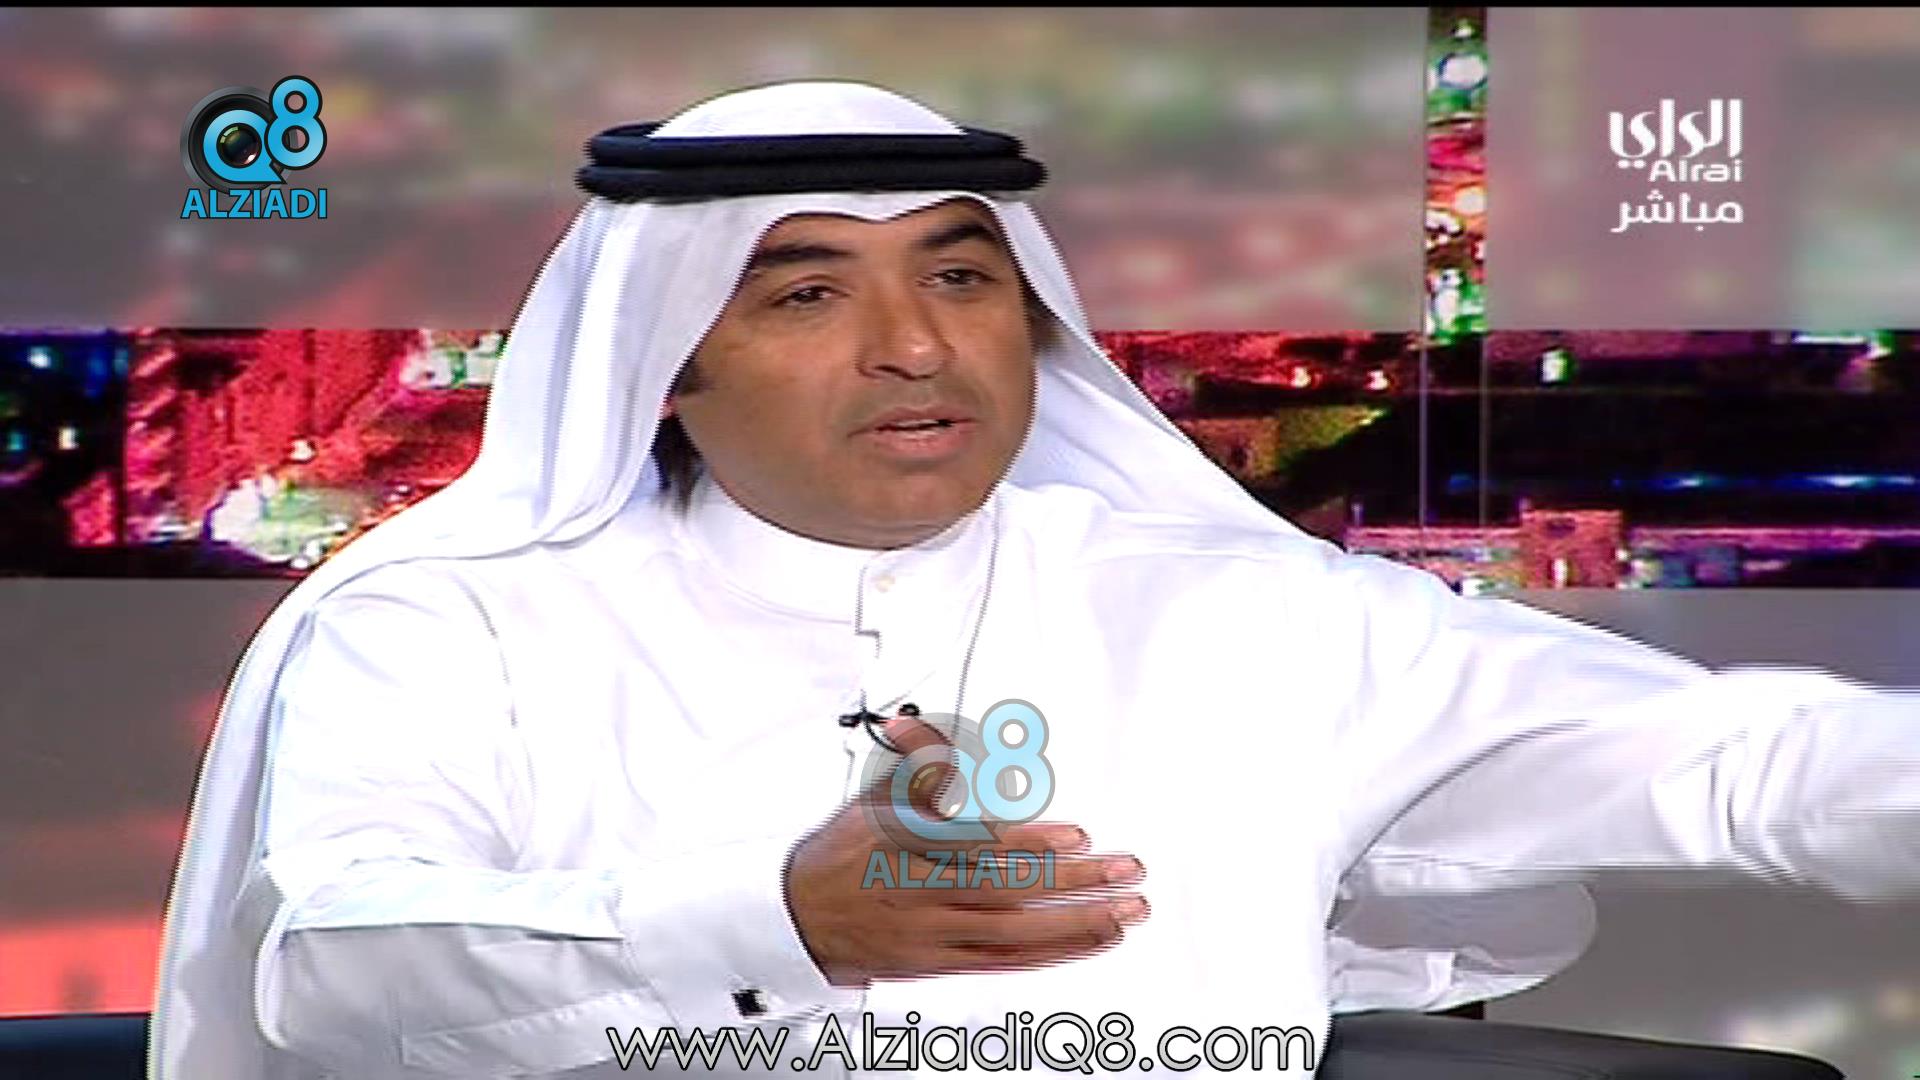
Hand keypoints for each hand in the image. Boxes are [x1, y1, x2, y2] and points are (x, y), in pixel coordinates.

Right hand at [783, 711, 1148, 986]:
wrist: (800, 920)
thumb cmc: (841, 858)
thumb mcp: (874, 800)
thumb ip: (916, 766)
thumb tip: (923, 727)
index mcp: (907, 849)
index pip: (976, 845)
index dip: (1030, 841)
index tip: (1077, 833)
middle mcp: (922, 895)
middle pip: (1008, 892)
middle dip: (1073, 882)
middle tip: (1123, 869)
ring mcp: (934, 934)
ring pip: (1015, 934)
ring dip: (1077, 923)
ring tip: (1125, 909)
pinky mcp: (942, 962)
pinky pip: (1007, 961)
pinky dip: (1053, 952)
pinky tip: (1089, 939)